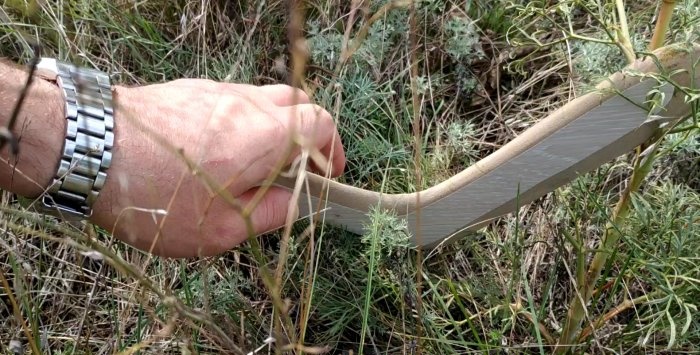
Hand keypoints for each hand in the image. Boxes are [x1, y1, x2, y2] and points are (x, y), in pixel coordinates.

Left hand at [89, 79, 345, 257]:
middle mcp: (247, 105)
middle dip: (309, 134)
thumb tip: (294, 203)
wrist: (88, 150)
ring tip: (257, 162)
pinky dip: (244, 120)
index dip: (332, 149)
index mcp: (264, 138)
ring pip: (266, 98)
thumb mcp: (220, 230)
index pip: (321, 124)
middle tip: (298, 168)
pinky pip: (234, 99)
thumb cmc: (156, 198)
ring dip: (275, 126)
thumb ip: (269, 214)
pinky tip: (219, 149)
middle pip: (299, 104)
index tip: (327, 175)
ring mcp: (218, 91)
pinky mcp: (192, 88)